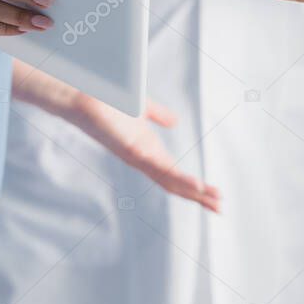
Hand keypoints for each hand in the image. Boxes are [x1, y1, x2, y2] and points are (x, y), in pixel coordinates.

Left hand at [68, 95, 221, 212]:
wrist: (83, 95)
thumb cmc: (108, 102)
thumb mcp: (143, 110)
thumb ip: (159, 116)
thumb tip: (176, 122)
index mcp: (149, 151)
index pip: (175, 175)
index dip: (195, 187)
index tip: (216, 197)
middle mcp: (143, 158)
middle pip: (174, 184)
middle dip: (197, 196)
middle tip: (220, 208)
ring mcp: (136, 156)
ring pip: (167, 179)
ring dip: (190, 190)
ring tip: (211, 200)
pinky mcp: (130, 149)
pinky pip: (155, 166)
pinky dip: (175, 176)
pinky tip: (192, 183)